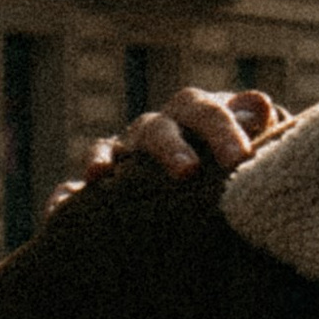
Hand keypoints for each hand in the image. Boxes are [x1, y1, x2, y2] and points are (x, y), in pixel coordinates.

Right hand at [49, 87, 280, 211]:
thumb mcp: (249, 143)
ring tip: (101, 174)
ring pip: (107, 148)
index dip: (222, 130)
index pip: (206, 112)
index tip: (240, 158)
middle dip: (170, 147)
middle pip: (157, 128)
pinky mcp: (97, 188)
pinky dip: (64, 198)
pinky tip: (58, 213)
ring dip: (103, 157)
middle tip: (187, 172)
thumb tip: (261, 104)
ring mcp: (122, 156)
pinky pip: (73, 190)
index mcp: (194, 114)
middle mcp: (154, 129)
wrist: (206, 184)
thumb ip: (255, 126)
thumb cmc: (233, 160)